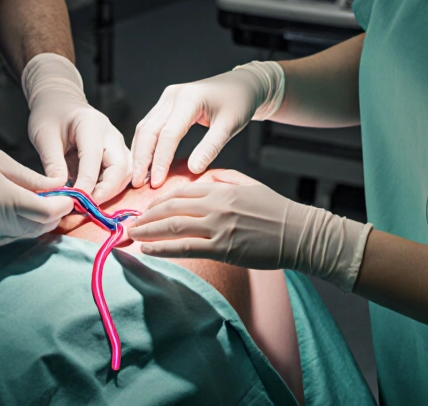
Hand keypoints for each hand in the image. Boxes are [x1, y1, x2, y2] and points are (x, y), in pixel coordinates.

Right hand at [0, 136, 73, 247]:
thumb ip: (31, 178)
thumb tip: (60, 187)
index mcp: (0, 199)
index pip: (46, 212)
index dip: (64, 206)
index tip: (72, 196)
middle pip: (38, 228)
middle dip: (54, 215)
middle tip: (61, 198)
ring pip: (24, 235)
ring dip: (37, 221)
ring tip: (41, 201)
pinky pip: (7, 237)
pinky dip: (18, 225)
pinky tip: (17, 209)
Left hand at [23, 53, 130, 202]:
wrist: (59, 102)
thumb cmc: (50, 115)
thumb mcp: (44, 137)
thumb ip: (53, 163)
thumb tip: (62, 191)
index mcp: (92, 125)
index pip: (94, 159)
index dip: (87, 183)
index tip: (76, 201)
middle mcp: (111, 135)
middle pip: (121, 167)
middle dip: (107, 190)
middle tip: (87, 207)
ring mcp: (116, 145)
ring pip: (126, 173)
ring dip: (111, 191)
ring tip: (89, 204)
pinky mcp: (116, 155)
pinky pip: (120, 175)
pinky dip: (109, 189)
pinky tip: (92, 197)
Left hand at [128, 169, 371, 291]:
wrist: (298, 233)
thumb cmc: (275, 210)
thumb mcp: (249, 185)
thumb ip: (224, 179)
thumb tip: (203, 176)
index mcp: (221, 187)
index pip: (181, 190)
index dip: (159, 199)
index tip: (146, 207)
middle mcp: (216, 205)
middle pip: (171, 208)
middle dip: (147, 216)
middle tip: (129, 223)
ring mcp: (219, 227)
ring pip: (174, 227)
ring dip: (148, 231)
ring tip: (132, 236)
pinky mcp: (223, 248)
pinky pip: (185, 248)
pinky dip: (163, 249)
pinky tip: (147, 250)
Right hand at [130, 62, 283, 187]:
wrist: (242, 84)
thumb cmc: (239, 102)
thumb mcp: (230, 125)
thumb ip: (211, 147)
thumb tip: (193, 170)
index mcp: (188, 98)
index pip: (168, 134)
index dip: (160, 160)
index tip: (157, 183)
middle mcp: (172, 96)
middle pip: (148, 130)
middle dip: (141, 159)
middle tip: (137, 184)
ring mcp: (167, 99)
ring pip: (145, 128)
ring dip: (140, 153)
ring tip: (138, 178)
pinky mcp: (166, 104)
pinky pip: (150, 126)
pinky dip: (145, 145)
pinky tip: (145, 162)